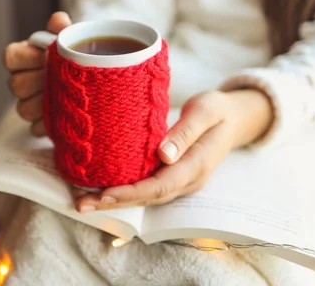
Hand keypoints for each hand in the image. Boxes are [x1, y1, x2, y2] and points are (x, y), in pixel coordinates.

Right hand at [4, 12, 71, 135]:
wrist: (101, 83)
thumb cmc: (81, 58)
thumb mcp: (75, 42)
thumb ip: (64, 31)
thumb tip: (58, 19)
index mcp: (26, 58)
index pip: (10, 56)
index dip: (26, 58)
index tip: (47, 55)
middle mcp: (23, 82)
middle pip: (15, 85)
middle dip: (39, 81)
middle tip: (61, 78)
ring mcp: (30, 105)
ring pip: (23, 109)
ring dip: (45, 103)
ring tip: (67, 96)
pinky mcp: (41, 125)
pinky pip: (37, 129)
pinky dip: (53, 124)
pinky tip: (68, 115)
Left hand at [74, 89, 272, 211]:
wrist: (233, 118)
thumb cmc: (217, 110)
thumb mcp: (206, 112)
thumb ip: (186, 132)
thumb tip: (164, 155)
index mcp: (197, 165)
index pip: (160, 186)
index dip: (131, 193)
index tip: (104, 194)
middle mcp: (188, 180)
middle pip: (148, 198)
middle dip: (115, 203)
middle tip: (81, 205)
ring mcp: (180, 181)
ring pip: (145, 197)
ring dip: (116, 201)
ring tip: (83, 201)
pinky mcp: (172, 176)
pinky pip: (146, 189)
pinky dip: (124, 191)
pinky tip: (101, 189)